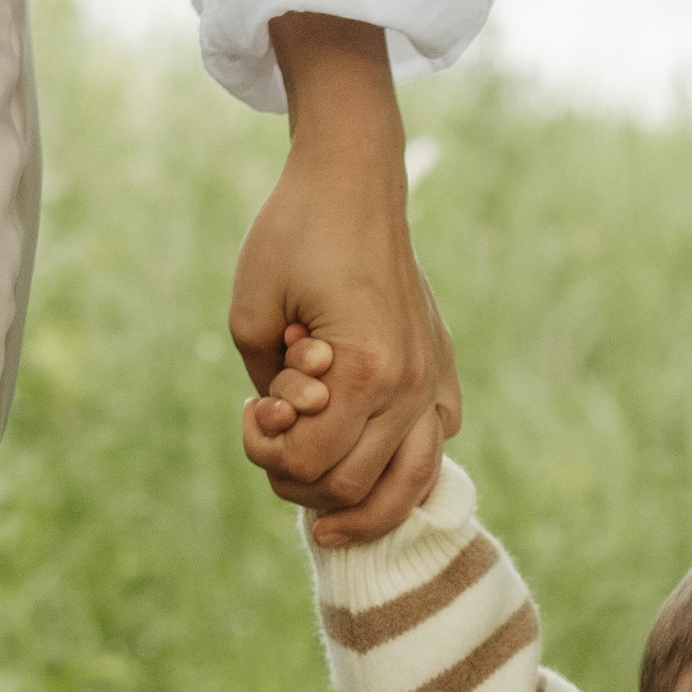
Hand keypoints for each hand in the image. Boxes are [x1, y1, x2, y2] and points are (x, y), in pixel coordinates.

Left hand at [232, 13, 460, 548]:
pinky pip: (433, 448)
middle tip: (273, 440)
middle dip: (300, 478)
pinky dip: (398, 467)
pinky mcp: (442, 372)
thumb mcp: (249, 312)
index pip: (312, 462)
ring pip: (410, 486)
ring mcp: (434, 382)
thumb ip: (263, 387)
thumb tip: (287, 430)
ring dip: (361, 506)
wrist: (355, 183)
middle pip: (356, 488)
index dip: (266, 451)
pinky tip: (364, 452)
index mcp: (365, 371)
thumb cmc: (294, 234)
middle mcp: (411, 387)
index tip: (250, 408)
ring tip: (323, 508)